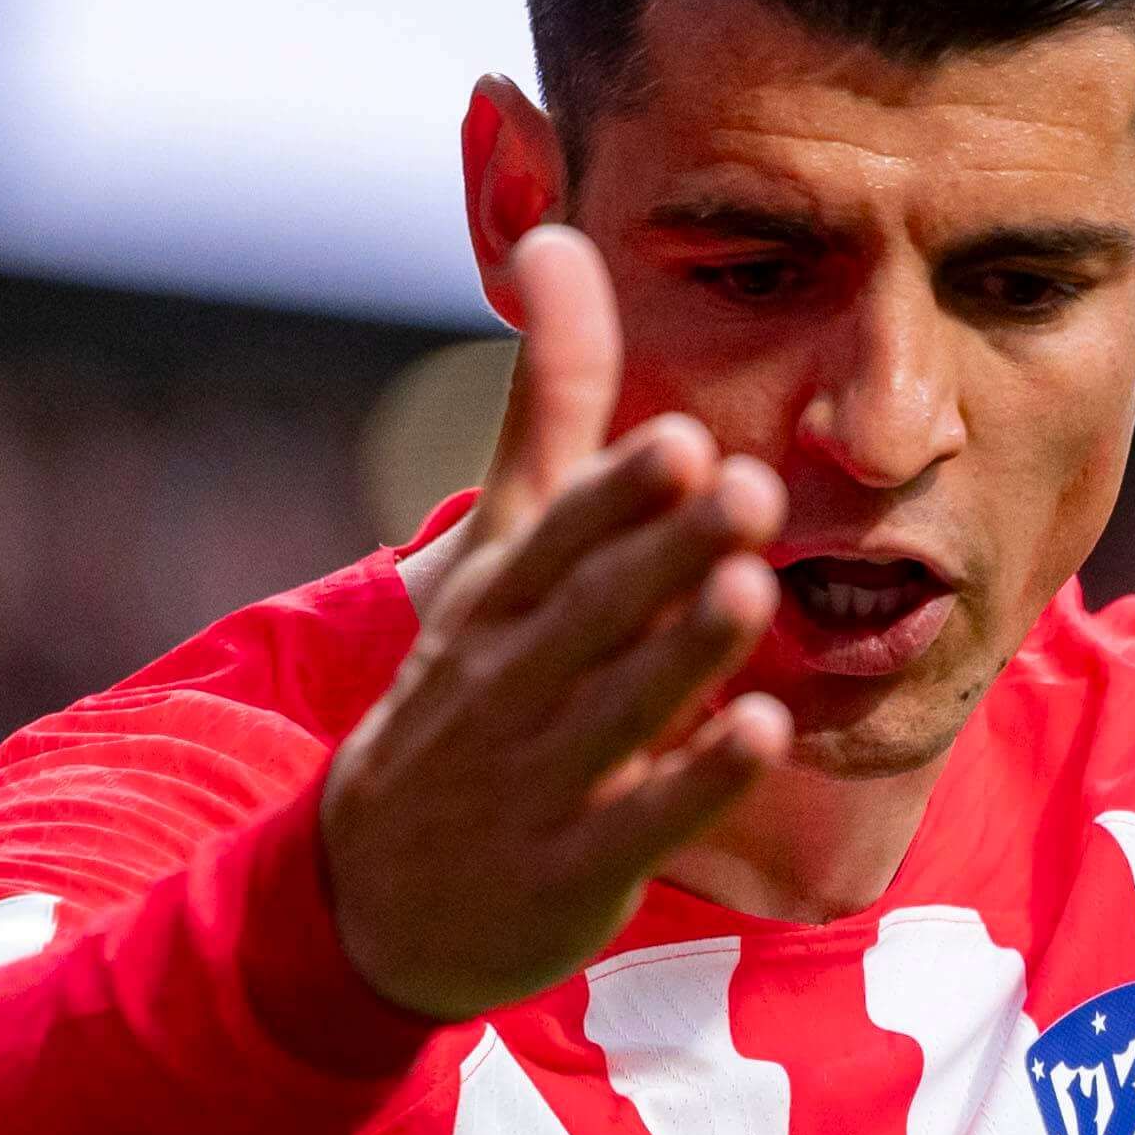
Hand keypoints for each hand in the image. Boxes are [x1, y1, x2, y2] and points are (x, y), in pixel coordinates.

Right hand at [320, 226, 792, 1021]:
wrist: (370, 896)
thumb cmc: (468, 691)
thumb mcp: (497, 548)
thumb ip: (547, 403)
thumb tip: (562, 238)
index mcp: (499, 598)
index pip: (557, 537)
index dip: (615, 495)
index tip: (676, 441)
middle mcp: (513, 679)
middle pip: (591, 610)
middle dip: (661, 553)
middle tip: (742, 488)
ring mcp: (538, 778)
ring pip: (617, 708)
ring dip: (682, 652)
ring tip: (752, 592)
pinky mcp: (572, 867)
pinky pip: (640, 819)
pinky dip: (695, 782)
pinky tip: (764, 736)